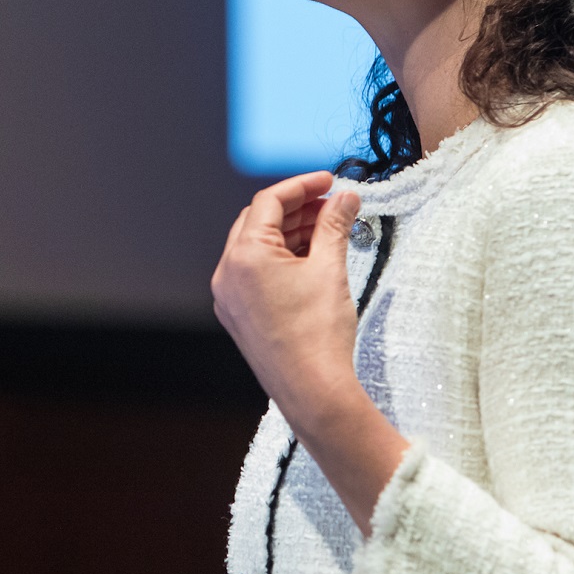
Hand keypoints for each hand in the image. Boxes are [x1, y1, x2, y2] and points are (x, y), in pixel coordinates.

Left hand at [212, 171, 408, 534]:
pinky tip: (311, 258)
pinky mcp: (239, 315)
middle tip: (331, 205)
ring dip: (290, 233)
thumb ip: (335, 225)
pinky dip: (280, 258)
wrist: (313, 392)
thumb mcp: (330, 269)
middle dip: (296, 209)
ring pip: (256, 247)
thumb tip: (345, 198)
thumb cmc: (318, 337)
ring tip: (328, 230)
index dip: (302, 185)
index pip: (269, 201)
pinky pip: (254, 273)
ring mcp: (229, 297)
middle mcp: (227, 274)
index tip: (329, 181)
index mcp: (244, 257)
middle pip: (258, 221)